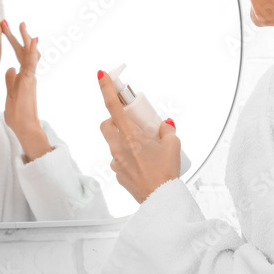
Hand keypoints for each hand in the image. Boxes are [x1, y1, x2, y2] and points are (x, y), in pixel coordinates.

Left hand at [1, 20, 50, 157]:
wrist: (24, 126)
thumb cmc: (18, 114)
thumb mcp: (10, 93)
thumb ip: (11, 80)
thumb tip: (9, 69)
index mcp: (23, 76)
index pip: (18, 54)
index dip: (13, 41)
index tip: (6, 29)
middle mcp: (28, 74)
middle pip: (23, 50)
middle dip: (16, 35)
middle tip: (8, 21)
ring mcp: (30, 76)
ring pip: (29, 53)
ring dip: (25, 38)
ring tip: (21, 25)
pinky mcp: (30, 81)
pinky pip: (31, 63)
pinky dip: (32, 51)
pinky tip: (32, 40)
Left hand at [96, 69, 180, 203]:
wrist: (160, 200)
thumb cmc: (166, 172)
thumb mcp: (173, 145)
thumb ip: (167, 130)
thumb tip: (164, 124)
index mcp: (130, 136)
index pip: (113, 106)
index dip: (105, 88)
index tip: (101, 74)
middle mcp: (118, 147)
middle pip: (106, 125)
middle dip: (115, 120)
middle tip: (132, 123)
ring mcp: (116, 162)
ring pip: (113, 143)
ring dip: (124, 140)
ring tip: (144, 148)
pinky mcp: (117, 174)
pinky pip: (119, 159)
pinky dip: (128, 157)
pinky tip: (143, 164)